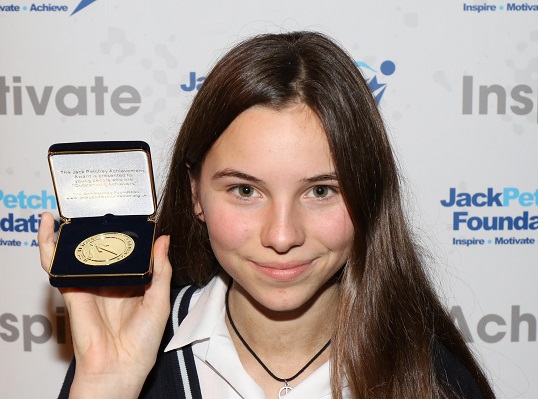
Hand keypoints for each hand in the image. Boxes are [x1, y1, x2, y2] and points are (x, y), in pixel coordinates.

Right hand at [38, 212, 171, 397]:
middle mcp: (109, 279)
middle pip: (101, 246)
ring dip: (71, 229)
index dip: (128, 231)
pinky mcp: (72, 288)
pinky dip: (49, 244)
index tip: (132, 210)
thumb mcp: (159, 299)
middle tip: (101, 200)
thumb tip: (163, 239)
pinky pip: (57, 264)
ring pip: (77, 251)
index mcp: (130, 281)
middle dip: (99, 225)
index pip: (127, 249)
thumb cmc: (142, 340)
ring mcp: (89, 282)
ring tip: (72, 205)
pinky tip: (50, 225)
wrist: (120, 366)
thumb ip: (160, 269)